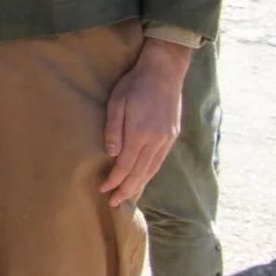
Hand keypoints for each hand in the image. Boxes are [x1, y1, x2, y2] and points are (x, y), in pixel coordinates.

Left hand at [101, 37, 191, 206]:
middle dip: (126, 189)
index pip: (126, 166)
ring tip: (127, 195)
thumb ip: (114, 129)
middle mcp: (156, 141)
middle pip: (140, 173)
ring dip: (139, 185)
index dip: (114, 180)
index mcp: (140, 133)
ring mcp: (166, 140)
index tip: (103, 190)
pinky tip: (142, 178)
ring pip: (152, 170)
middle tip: (114, 202)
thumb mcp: (117, 103)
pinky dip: (150, 174)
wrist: (163, 72)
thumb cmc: (134, 85)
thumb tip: (112, 154)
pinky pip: (159, 162)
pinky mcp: (172, 136)